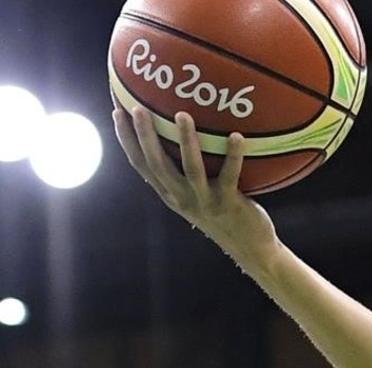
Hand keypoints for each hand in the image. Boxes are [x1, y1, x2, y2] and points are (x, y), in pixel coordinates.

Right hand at [112, 106, 279, 269]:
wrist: (249, 248)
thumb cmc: (224, 215)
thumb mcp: (197, 195)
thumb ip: (186, 172)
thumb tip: (182, 135)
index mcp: (170, 194)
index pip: (140, 165)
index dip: (126, 140)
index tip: (117, 112)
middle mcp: (181, 197)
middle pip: (157, 164)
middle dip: (145, 136)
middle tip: (138, 109)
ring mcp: (204, 201)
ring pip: (190, 168)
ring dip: (186, 141)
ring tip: (182, 115)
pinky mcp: (228, 203)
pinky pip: (230, 175)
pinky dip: (234, 155)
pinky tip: (237, 136)